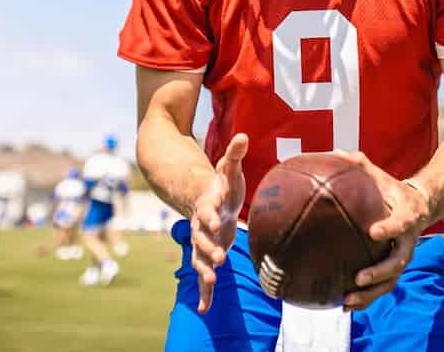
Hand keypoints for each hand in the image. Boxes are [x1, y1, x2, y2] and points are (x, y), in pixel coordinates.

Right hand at [191, 133, 247, 313]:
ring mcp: (202, 242)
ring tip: (211, 282)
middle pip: (200, 238)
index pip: (206, 210)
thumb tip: (243, 135)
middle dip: (208, 248)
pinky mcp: (207, 254)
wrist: (207, 201)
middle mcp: (201, 226)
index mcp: (207, 205)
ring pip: (199, 259)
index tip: (215, 222)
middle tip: (218, 259)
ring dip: (204, 271)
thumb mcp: (228, 170)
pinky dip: (204, 292)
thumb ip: (234, 155)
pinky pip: (203, 275)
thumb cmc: (223, 185)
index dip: (209, 216)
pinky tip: (204, 309)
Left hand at [333, 151, 432, 310]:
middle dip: (378, 273)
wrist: (420, 205)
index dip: (389, 229)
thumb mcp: (380, 175)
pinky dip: (366, 298)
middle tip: (357, 278)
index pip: (402, 223)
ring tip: (347, 300)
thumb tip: (333, 151)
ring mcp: (403, 257)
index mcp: (408, 215)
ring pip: (390, 281)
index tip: (372, 232)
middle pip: (398, 262)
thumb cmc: (392, 189)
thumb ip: (360, 165)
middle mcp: (408, 241)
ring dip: (370, 294)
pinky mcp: (394, 268)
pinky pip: (382, 287)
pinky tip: (344, 305)